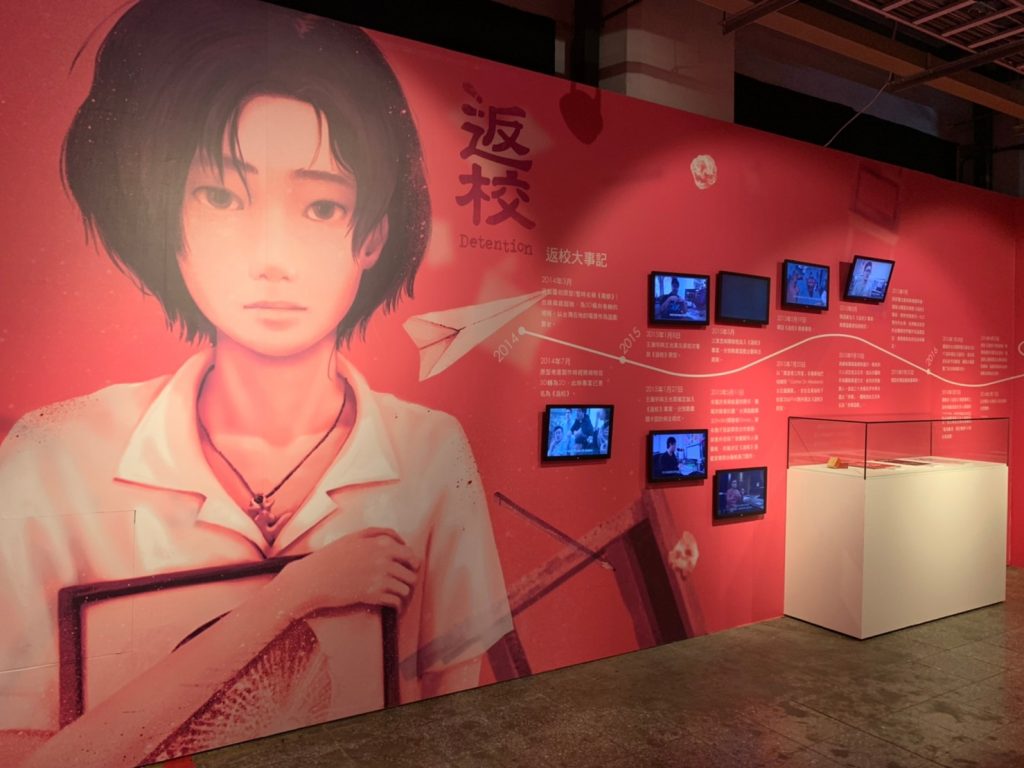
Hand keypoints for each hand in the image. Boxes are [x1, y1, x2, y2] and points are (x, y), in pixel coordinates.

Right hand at [275, 527, 419, 617]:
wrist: (313, 578)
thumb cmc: (331, 557)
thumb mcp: (354, 537)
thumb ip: (378, 533)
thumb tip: (400, 541)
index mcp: (380, 544)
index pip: (410, 554)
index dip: (412, 563)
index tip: (409, 568)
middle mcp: (383, 559)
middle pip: (412, 572)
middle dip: (409, 579)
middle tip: (403, 584)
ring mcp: (379, 577)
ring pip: (406, 588)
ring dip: (403, 593)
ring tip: (397, 595)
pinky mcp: (373, 595)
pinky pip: (396, 601)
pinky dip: (396, 605)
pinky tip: (391, 606)